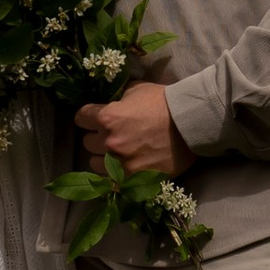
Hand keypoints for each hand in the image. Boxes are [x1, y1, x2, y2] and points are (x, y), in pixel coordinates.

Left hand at [77, 81, 191, 179]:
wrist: (189, 124)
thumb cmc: (163, 102)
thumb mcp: (136, 90)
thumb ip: (118, 99)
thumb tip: (112, 104)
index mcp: (107, 117)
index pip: (80, 118)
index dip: (87, 116)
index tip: (92, 118)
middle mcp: (108, 141)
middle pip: (87, 142)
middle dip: (97, 137)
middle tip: (111, 135)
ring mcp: (119, 162)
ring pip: (95, 163)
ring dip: (103, 157)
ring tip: (117, 153)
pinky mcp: (132, 178)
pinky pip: (110, 179)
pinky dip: (114, 173)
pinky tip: (124, 165)